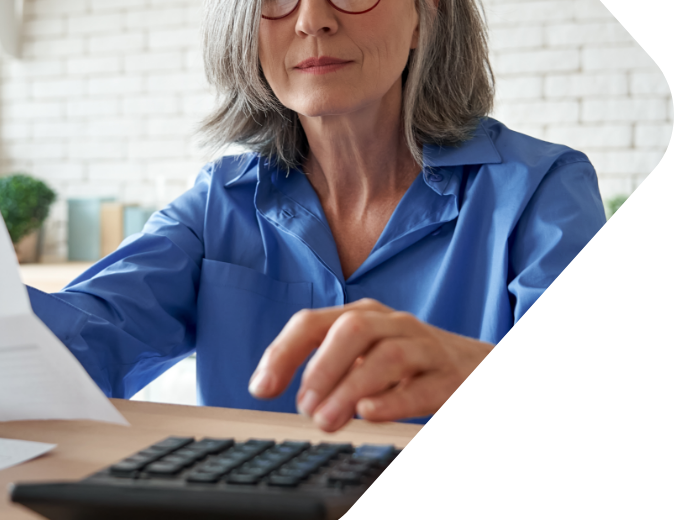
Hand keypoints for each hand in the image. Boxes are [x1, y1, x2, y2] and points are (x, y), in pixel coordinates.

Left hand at [248, 299, 493, 431]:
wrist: (475, 365)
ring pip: (386, 356)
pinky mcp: (449, 376)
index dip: (282, 352)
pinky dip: (394, 400)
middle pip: (351, 329)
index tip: (260, 389)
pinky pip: (423, 385)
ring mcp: (423, 347)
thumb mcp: (365, 354)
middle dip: (321, 367)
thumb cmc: (409, 362)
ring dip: (351, 388)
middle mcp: (391, 324)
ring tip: (328, 420)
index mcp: (362, 316)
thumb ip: (327, 366)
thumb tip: (282, 390)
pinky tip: (370, 413)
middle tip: (304, 407)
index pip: (313, 322)